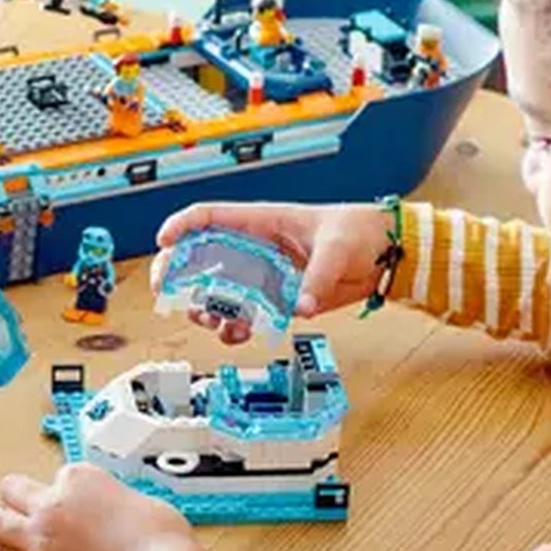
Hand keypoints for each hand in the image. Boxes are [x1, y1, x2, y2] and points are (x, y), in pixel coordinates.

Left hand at [0, 463, 208, 550]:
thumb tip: (114, 513)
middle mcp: (53, 503)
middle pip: (12, 489)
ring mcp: (42, 540)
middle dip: (16, 496)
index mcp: (79, 478)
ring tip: (0, 529)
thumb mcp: (142, 500)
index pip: (59, 474)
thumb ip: (116, 500)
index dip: (68, 489)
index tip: (77, 501)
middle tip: (22, 506)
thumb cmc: (162, 538)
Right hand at [149, 200, 396, 344]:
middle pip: (201, 259)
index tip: (164, 242)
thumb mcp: (336, 248)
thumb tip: (301, 307)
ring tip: (209, 320)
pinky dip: (235, 329)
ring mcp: (263, 276)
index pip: (209, 216)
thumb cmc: (359, 231)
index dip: (181, 226)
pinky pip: (245, 317)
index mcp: (261, 222)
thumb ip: (317, 278)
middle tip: (168, 293)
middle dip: (178, 275)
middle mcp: (255, 249)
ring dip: (206, 309)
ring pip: (218, 293)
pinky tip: (236, 334)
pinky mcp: (277, 301)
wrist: (386, 254)